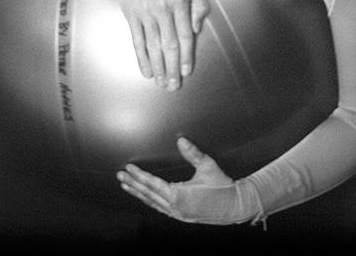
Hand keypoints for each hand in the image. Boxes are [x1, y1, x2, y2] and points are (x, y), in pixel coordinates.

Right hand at [112, 0, 208, 89]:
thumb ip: (197, 4)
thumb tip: (195, 29)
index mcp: (179, 2)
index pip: (185, 36)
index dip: (186, 56)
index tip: (187, 71)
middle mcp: (163, 10)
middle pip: (169, 46)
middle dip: (172, 69)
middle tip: (173, 85)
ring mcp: (145, 13)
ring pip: (153, 46)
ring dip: (158, 67)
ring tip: (161, 83)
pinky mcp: (131, 14)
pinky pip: (137, 40)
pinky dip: (142, 57)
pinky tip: (145, 69)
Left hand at [118, 137, 247, 224]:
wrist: (235, 206)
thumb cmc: (222, 186)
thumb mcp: (208, 166)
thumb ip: (193, 153)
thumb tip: (181, 140)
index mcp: (179, 196)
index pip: (153, 184)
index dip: (139, 175)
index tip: (128, 168)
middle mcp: (175, 207)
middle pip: (148, 195)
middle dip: (133, 184)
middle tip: (120, 176)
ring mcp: (178, 214)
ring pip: (152, 203)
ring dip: (138, 194)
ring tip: (126, 186)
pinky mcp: (182, 216)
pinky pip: (160, 208)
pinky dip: (149, 201)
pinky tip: (144, 197)